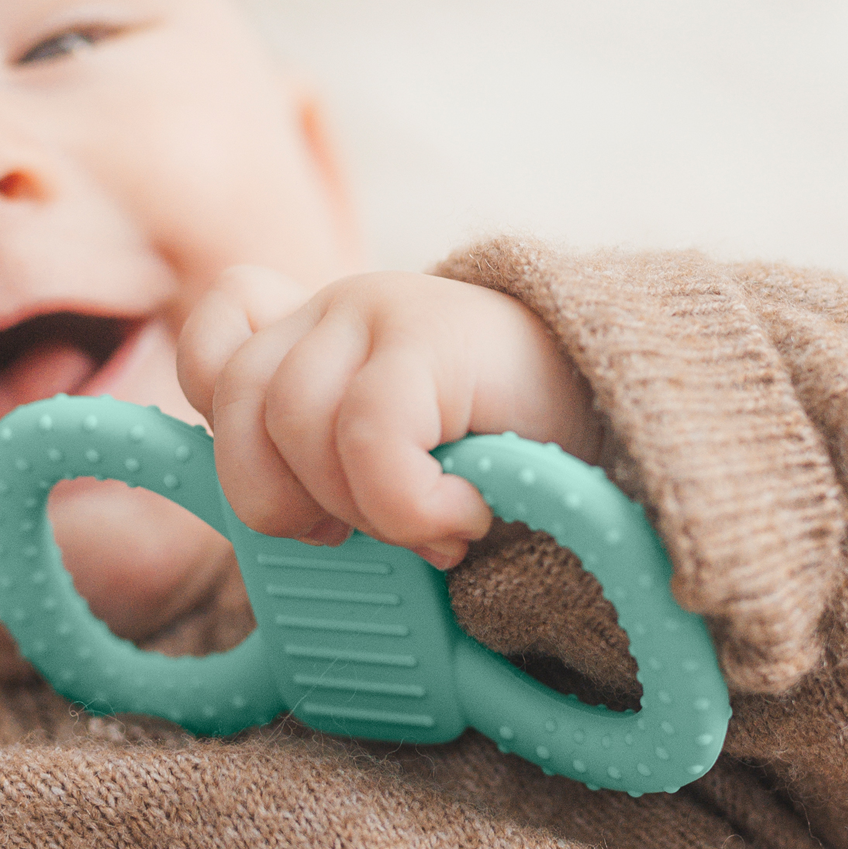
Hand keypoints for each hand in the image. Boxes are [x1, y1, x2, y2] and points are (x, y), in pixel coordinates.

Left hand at [176, 268, 602, 569]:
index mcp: (319, 334)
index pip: (212, 345)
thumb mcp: (397, 467)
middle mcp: (338, 306)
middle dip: (285, 500)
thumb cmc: (512, 465)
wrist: (635, 427)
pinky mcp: (430, 332)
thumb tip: (268, 542)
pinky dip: (407, 504)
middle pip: (235, 403)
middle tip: (368, 534)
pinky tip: (465, 513)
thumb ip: (322, 474)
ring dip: (362, 506)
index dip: (225, 428)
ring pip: (293, 421)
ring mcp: (379, 307)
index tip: (299, 498)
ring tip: (437, 524)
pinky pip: (366, 435)